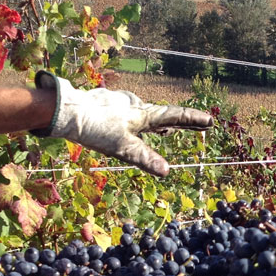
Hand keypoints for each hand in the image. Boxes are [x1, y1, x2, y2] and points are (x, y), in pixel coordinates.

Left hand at [35, 72, 212, 176]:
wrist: (65, 111)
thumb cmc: (95, 128)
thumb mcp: (122, 148)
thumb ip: (145, 158)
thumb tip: (166, 171)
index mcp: (143, 115)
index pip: (174, 117)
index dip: (192, 120)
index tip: (210, 121)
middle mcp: (135, 106)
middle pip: (163, 115)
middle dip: (181, 122)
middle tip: (200, 125)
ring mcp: (122, 104)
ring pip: (146, 113)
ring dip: (158, 121)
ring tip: (168, 129)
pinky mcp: (108, 105)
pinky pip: (131, 112)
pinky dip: (139, 119)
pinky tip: (133, 123)